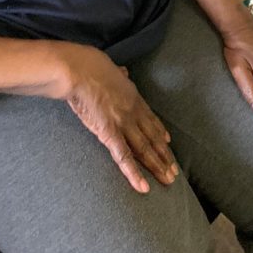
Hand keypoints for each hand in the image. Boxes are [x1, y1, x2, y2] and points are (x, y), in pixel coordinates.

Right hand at [62, 46, 177, 193]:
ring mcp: (123, 123)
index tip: (168, 142)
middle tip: (174, 172)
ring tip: (168, 181)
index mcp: (133, 96)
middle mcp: (133, 112)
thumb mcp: (112, 68)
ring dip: (157, 166)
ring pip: (144, 149)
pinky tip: (144, 186)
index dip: (160, 132)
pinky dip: (134, 173)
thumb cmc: (90, 65)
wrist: (78, 70)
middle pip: (152, 138)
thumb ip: (119, 74)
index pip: (150, 118)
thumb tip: (122, 72)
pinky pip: (124, 157)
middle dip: (164, 156)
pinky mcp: (109, 133)